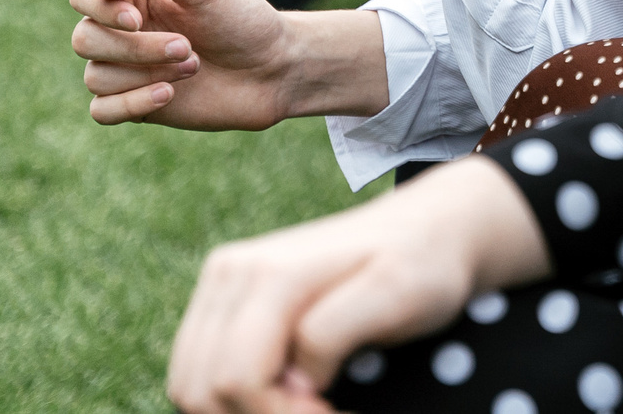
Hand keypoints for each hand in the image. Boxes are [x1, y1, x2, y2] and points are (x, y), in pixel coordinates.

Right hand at [71, 0, 293, 129]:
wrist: (276, 67)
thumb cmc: (241, 18)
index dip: (99, 8)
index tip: (137, 18)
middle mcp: (122, 30)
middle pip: (85, 39)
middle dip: (136, 48)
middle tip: (187, 47)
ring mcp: (126, 68)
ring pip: (94, 76)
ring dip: (146, 73)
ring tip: (194, 66)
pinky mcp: (134, 103)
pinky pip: (101, 111)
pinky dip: (131, 103)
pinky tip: (170, 94)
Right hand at [166, 156, 549, 413]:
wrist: (430, 227)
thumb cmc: (423, 263)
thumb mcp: (397, 294)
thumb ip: (333, 333)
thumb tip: (293, 379)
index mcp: (269, 275)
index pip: (237, 380)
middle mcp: (232, 272)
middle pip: (202, 388)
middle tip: (320, 410)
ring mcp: (223, 283)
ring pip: (193, 383)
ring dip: (243, 408)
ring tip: (307, 403)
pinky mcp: (225, 298)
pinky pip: (202, 368)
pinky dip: (236, 394)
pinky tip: (288, 391)